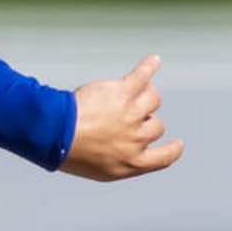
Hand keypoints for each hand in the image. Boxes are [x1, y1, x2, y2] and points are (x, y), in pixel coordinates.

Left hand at [61, 55, 182, 181]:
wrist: (55, 133)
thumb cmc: (70, 152)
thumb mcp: (101, 169)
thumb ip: (122, 161)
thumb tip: (132, 154)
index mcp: (133, 162)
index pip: (165, 156)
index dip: (172, 148)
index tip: (176, 143)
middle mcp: (137, 139)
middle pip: (156, 126)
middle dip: (141, 122)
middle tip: (116, 119)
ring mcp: (132, 114)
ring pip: (152, 99)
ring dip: (142, 97)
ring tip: (125, 96)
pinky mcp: (124, 92)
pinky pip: (143, 75)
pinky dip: (149, 67)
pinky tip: (153, 61)